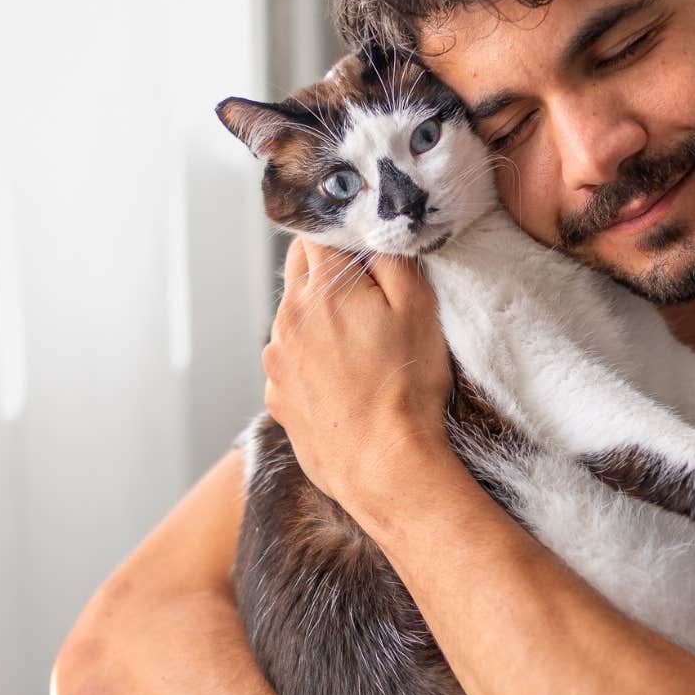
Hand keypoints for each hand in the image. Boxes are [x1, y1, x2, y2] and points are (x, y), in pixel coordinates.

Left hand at [262, 239, 456, 517]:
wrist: (383, 466)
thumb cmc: (406, 386)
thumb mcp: (418, 307)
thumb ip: (390, 256)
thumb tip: (370, 228)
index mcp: (320, 289)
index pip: (315, 233)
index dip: (342, 234)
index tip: (363, 248)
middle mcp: (287, 318)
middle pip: (298, 270)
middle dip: (327, 272)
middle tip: (367, 295)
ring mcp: (276, 359)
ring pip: (294, 317)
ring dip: (319, 318)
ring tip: (360, 348)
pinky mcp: (277, 395)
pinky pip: (290, 360)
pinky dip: (311, 360)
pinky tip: (344, 380)